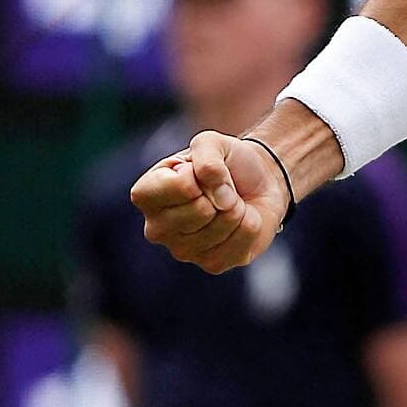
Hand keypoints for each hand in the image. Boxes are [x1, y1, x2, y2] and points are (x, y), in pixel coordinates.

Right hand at [129, 130, 285, 274]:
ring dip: (237, 207)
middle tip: (220, 189)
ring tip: (231, 202)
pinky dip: (251, 223)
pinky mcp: (212, 264)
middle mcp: (157, 228)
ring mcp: (183, 251)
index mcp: (147, 194)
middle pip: (201, 210)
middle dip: (222, 192)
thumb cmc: (227, 161)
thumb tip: (220, 198)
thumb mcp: (212, 142)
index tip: (199, 171)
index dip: (199, 173)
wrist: (259, 180)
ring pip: (223, 225)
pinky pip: (242, 241)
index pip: (179, 186)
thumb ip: (208, 157)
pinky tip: (241, 220)